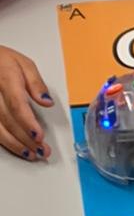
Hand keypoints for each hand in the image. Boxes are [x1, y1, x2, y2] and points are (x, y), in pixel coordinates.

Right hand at [0, 46, 52, 160]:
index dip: (27, 122)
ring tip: (32, 153)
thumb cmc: (1, 61)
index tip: (39, 135)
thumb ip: (36, 83)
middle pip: (8, 119)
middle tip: (42, 149)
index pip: (16, 103)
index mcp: (5, 77)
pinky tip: (17, 148)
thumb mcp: (23, 63)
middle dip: (26, 138)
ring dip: (15, 144)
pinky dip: (5, 141)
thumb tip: (47, 101)